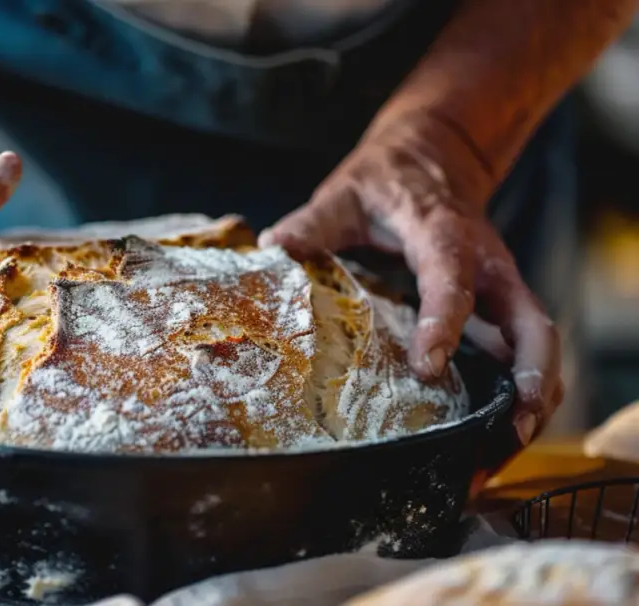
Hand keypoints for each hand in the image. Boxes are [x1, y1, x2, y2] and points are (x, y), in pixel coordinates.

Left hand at [260, 113, 561, 445]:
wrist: (434, 156)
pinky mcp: (501, 304)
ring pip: (538, 340)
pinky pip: (525, 347)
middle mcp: (488, 264)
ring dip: (536, 392)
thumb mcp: (344, 195)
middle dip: (530, 374)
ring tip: (511, 443)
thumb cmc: (386, 182)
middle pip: (531, 321)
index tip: (429, 366)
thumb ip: (313, 223)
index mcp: (444, 235)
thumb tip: (275, 247)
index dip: (446, 322)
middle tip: (513, 425)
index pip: (452, 279)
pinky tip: (505, 428)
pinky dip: (525, 387)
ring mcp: (501, 286)